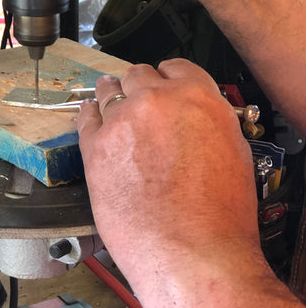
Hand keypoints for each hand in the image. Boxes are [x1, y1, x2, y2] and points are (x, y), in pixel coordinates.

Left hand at [77, 59, 261, 304]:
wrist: (192, 251)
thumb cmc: (219, 211)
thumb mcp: (232, 149)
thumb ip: (208, 119)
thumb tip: (193, 114)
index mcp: (196, 96)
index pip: (176, 67)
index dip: (170, 75)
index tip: (164, 82)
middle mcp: (156, 100)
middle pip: (139, 74)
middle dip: (142, 85)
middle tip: (141, 98)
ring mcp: (122, 121)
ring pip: (110, 90)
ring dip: (113, 93)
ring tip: (110, 96)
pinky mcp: (96, 147)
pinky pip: (86, 117)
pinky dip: (89, 113)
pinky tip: (90, 113)